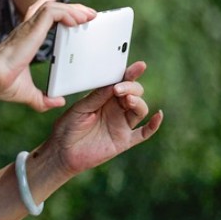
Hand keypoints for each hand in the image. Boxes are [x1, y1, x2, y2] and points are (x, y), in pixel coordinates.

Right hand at [0, 0, 96, 111]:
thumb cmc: (0, 84)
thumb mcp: (27, 93)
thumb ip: (43, 99)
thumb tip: (57, 102)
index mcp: (24, 40)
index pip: (38, 16)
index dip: (51, 7)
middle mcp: (26, 30)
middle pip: (50, 8)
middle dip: (71, 8)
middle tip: (88, 12)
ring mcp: (28, 27)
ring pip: (53, 7)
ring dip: (73, 9)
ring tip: (89, 16)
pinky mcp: (32, 28)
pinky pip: (52, 12)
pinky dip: (67, 13)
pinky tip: (78, 21)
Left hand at [45, 61, 163, 175]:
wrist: (62, 152)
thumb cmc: (67, 128)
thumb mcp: (80, 108)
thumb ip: (96, 97)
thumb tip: (113, 84)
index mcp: (104, 98)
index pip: (120, 83)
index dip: (130, 74)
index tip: (138, 67)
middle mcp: (115, 109)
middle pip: (134, 94)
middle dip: (131, 88)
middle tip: (119, 89)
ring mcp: (120, 124)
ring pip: (139, 109)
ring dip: (138, 102)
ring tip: (128, 99)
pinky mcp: (123, 140)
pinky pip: (143, 133)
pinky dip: (153, 125)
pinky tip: (157, 116)